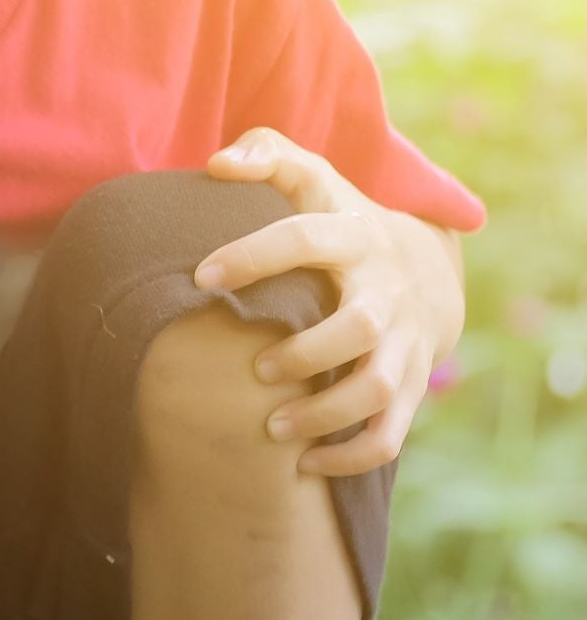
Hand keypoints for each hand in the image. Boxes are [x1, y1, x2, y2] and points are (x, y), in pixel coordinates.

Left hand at [194, 128, 447, 477]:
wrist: (421, 266)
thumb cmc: (334, 219)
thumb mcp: (309, 178)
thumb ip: (266, 154)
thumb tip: (218, 164)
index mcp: (354, 236)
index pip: (307, 239)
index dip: (254, 255)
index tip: (199, 276)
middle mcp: (385, 291)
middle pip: (360, 327)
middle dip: (306, 353)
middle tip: (254, 370)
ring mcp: (404, 342)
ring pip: (379, 388)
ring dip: (326, 414)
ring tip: (271, 428)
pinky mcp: (409, 385)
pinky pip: (392, 433)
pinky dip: (353, 456)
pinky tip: (304, 465)